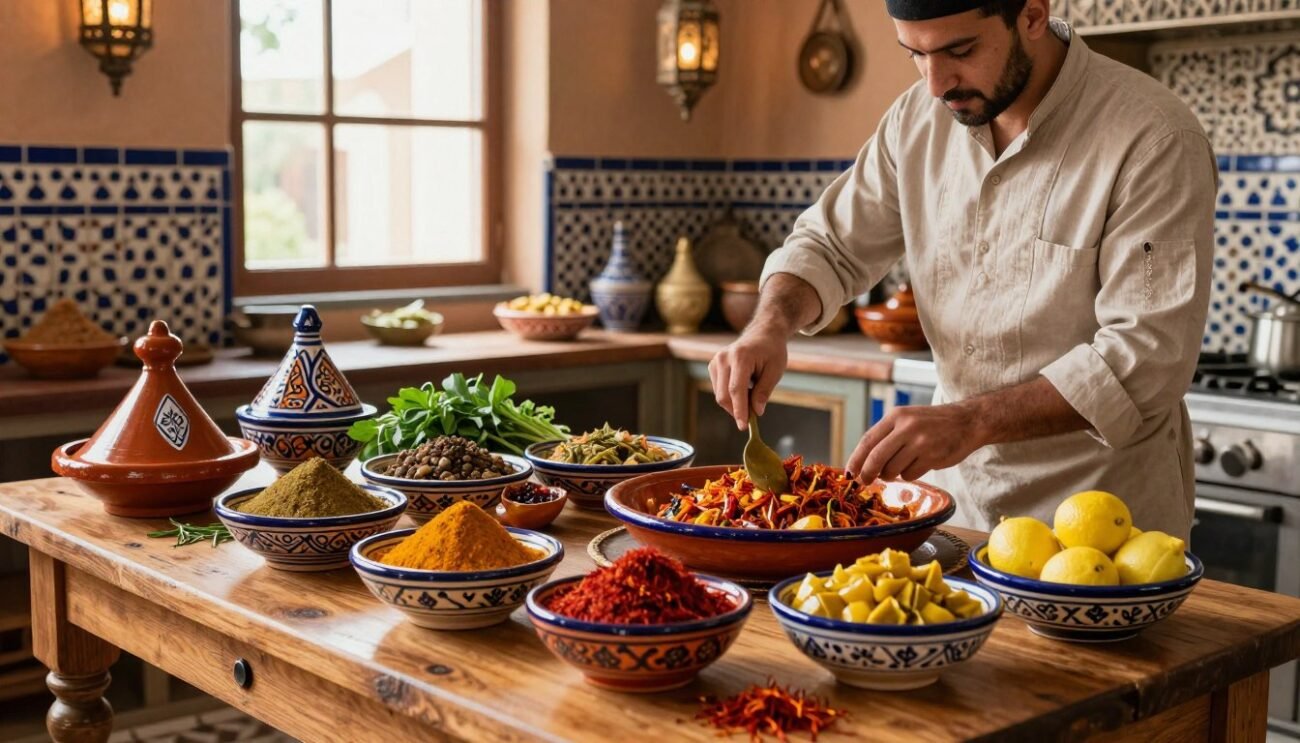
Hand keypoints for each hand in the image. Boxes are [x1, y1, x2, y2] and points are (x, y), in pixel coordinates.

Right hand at [708, 326, 788, 428]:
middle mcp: (724, 358)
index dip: (739, 410)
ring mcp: (716, 361)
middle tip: (752, 417)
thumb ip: (764, 391)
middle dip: (736, 410)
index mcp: (741, 357)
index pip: (736, 389)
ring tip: (752, 396)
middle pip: (724, 395)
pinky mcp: (713, 365)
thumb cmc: (772, 351)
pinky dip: (730, 396)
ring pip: (720, 394)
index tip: (743, 426)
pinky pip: (718, 389)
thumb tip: (756, 412)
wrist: (763, 334)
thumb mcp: (775, 371)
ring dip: (734, 403)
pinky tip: (744, 389)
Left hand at [846, 403, 985, 482]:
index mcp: (896, 416)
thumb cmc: (932, 424)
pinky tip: (920, 463)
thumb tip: (863, 464)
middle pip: (876, 458)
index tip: (849, 473)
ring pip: (893, 469)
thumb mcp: (907, 420)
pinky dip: (911, 474)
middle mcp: (907, 427)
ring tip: (904, 464)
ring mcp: (920, 442)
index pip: (868, 440)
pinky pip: (910, 475)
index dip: (856, 459)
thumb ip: (886, 437)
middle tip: (864, 482)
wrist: (968, 421)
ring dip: (893, 474)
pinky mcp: (932, 456)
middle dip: (868, 473)